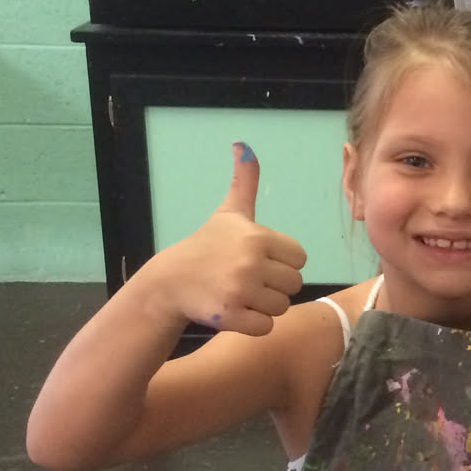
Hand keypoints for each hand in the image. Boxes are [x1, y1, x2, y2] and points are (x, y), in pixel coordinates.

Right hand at [142, 143, 307, 334]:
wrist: (171, 282)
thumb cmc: (207, 246)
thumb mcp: (229, 213)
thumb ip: (244, 182)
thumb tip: (243, 144)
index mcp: (258, 237)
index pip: (299, 259)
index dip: (282, 262)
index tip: (257, 260)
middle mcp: (251, 262)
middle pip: (293, 285)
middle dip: (274, 286)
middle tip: (247, 280)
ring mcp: (240, 290)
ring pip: (281, 307)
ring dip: (264, 305)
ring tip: (240, 294)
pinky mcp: (231, 316)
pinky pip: (265, 327)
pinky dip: (253, 324)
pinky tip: (235, 310)